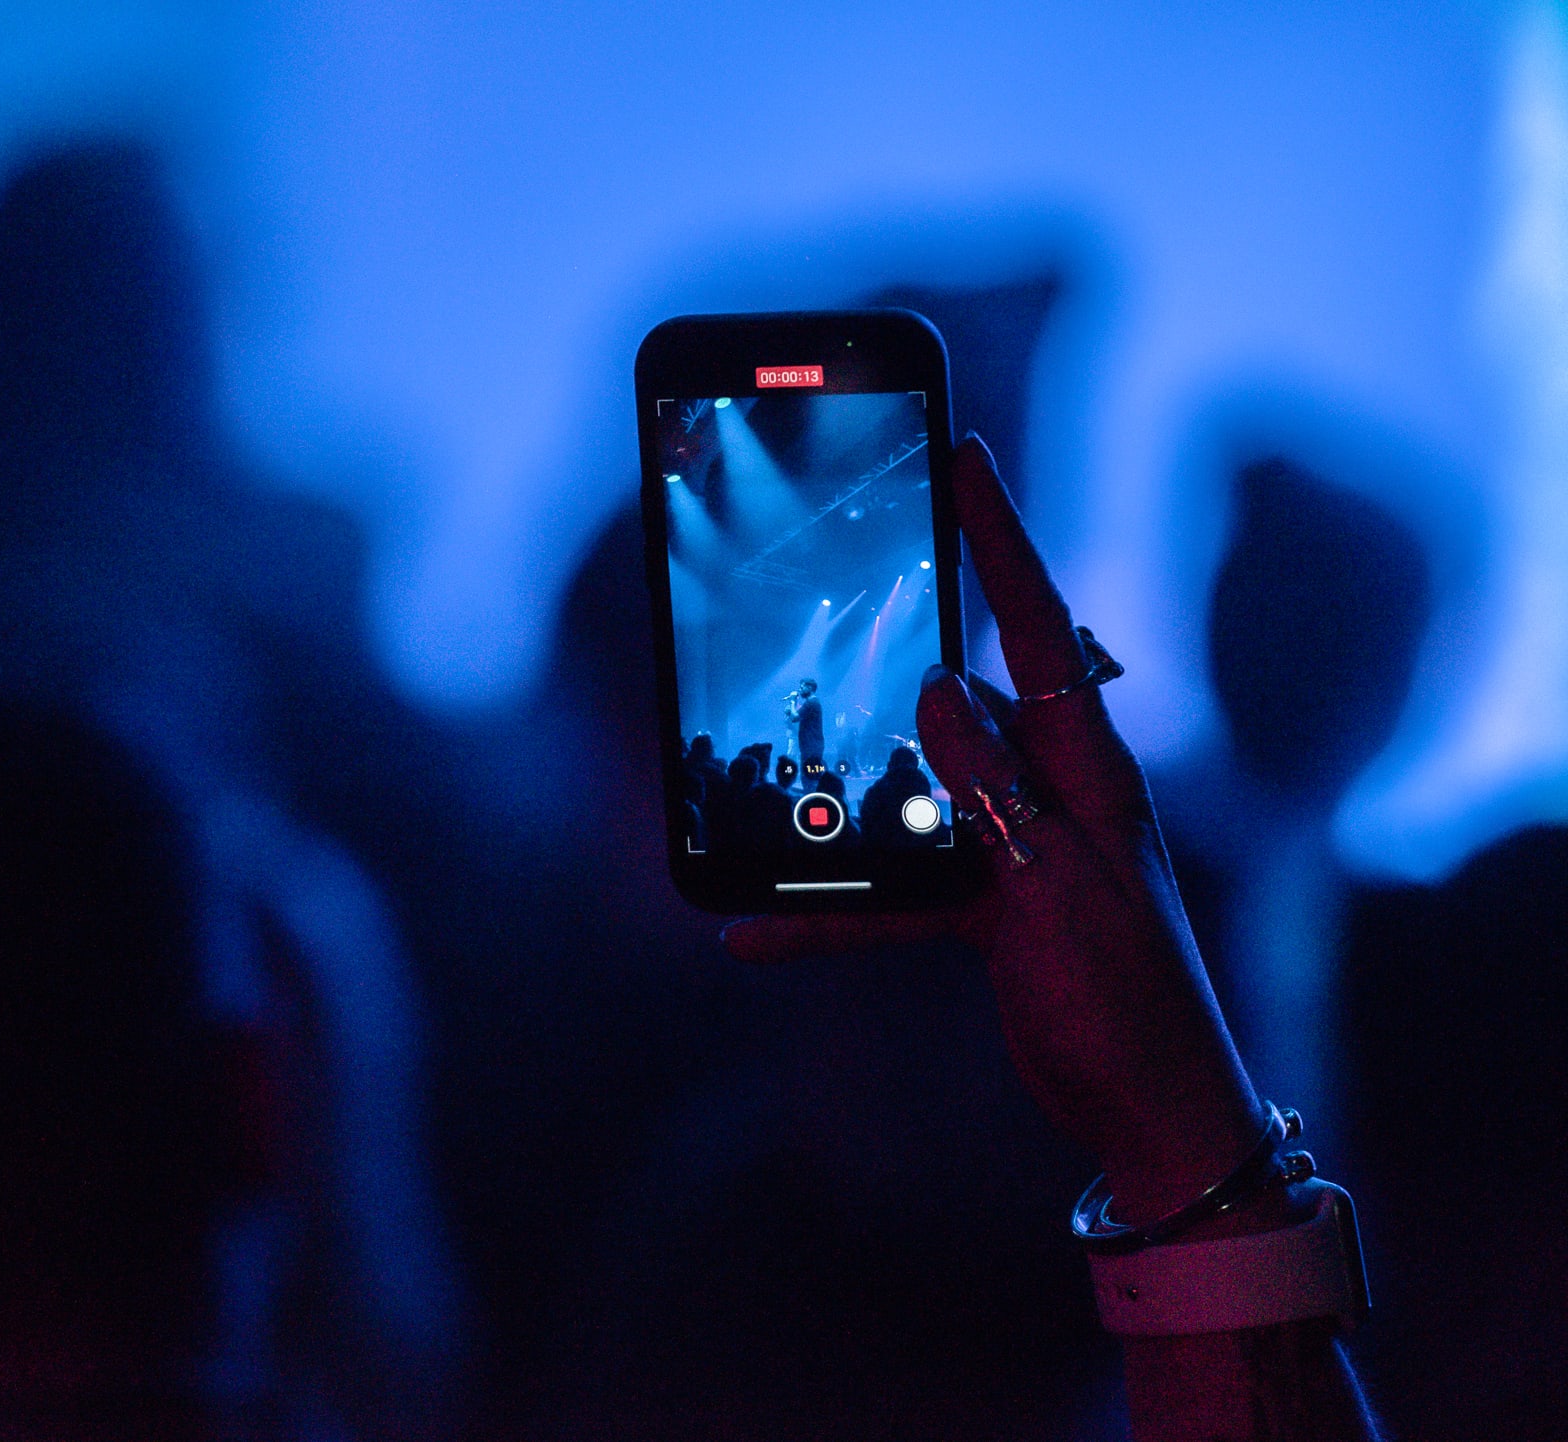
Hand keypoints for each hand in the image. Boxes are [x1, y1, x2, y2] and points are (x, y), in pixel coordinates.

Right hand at [726, 436, 1262, 1224]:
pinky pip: (892, 888)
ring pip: (912, 787)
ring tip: (769, 779)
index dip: (1003, 538)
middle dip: (903, 638)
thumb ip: (993, 788)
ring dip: (845, 792)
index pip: (1044, 626)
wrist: (1148, 1114)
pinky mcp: (988, 904)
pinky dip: (830, 907)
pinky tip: (755, 929)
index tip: (966, 454)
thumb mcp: (1055, 887)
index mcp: (1089, 768)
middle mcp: (1053, 790)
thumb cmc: (1125, 1002)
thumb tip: (937, 688)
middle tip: (844, 575)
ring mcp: (1017, 846)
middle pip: (966, 690)